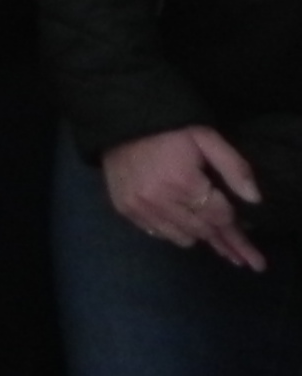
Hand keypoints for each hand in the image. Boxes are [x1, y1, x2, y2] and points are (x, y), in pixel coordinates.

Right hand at [103, 126, 267, 271]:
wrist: (122, 123)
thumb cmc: (170, 131)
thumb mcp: (207, 139)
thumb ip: (234, 167)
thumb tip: (254, 199)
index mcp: (183, 181)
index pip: (220, 217)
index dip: (237, 229)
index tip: (253, 251)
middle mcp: (159, 200)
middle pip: (203, 231)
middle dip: (221, 236)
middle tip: (235, 245)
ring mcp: (139, 207)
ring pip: (182, 238)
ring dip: (197, 233)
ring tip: (202, 224)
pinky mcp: (125, 210)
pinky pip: (159, 234)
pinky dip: (173, 230)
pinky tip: (178, 218)